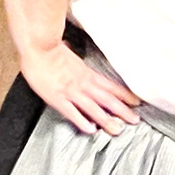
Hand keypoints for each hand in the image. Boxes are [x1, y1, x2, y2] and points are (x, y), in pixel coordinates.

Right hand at [17, 41, 140, 134]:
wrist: (39, 45)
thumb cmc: (50, 48)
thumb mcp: (71, 56)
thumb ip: (77, 64)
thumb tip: (77, 59)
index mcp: (86, 73)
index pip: (110, 86)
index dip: (124, 95)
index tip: (136, 102)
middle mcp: (82, 83)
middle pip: (107, 99)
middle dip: (122, 111)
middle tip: (134, 120)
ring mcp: (70, 91)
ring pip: (93, 108)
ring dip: (106, 120)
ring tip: (117, 130)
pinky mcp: (57, 98)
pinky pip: (72, 112)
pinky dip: (81, 121)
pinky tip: (90, 129)